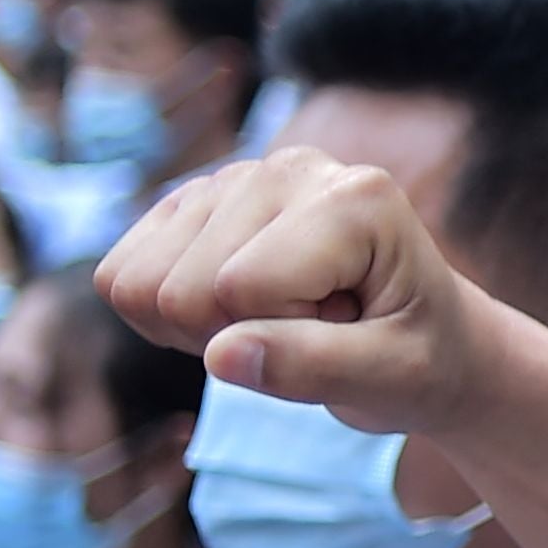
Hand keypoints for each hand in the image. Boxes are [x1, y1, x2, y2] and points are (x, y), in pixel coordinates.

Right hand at [98, 151, 506, 435]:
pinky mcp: (192, 204)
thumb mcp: (391, 379)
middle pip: (180, 289)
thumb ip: (313, 366)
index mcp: (352, 197)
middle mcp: (286, 168)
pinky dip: (168, 317)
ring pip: (137, 284)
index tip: (347, 332)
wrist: (427, 336)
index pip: (240, 288)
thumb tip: (219, 355)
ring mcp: (232, 178)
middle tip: (315, 330)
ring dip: (204, 328)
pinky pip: (120, 275)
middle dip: (238, 336)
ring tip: (284, 318)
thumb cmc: (420, 360)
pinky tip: (242, 308)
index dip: (283, 340)